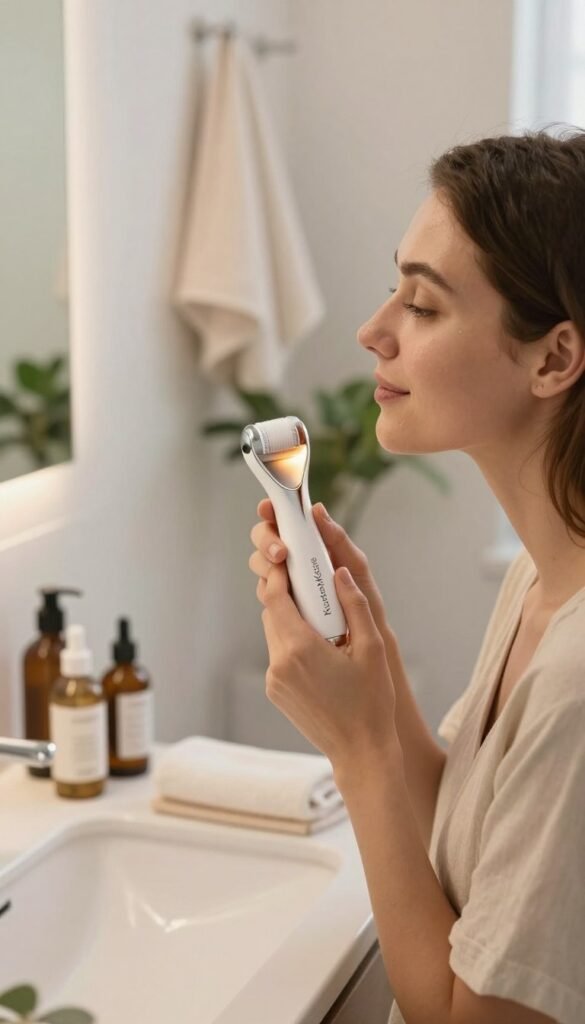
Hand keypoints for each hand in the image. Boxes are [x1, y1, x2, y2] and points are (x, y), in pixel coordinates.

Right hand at [249, 499, 392, 642]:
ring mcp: (285, 581)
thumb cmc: (364, 601)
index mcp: (311, 544)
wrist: (364, 641)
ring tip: (283, 574)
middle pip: (264, 539)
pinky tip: (281, 594)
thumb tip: (316, 510)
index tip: (268, 509)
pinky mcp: (281, 604)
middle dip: (266, 541)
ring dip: (265, 564)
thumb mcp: (356, 566)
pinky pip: (265, 591)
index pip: (285, 520)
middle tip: (281, 553)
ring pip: (260, 564)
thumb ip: (337, 539)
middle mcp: (294, 559)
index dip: (271, 511)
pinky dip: (268, 589)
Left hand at [256, 544, 398, 771]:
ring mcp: (274, 680)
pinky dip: (292, 640)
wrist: (361, 752)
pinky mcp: (276, 692)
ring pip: (274, 632)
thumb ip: (354, 605)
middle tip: (311, 581)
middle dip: (287, 593)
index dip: (279, 573)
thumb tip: (339, 573)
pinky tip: (318, 644)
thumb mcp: (372, 648)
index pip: (275, 597)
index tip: (290, 558)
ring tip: (321, 615)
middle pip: (271, 612)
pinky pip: (278, 653)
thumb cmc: (372, 702)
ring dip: (290, 617)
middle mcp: (280, 663)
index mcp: (300, 648)